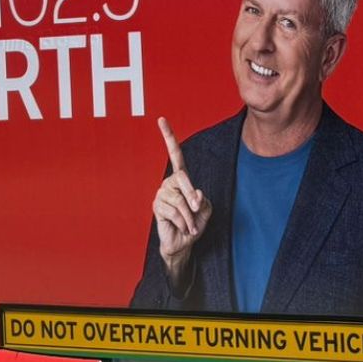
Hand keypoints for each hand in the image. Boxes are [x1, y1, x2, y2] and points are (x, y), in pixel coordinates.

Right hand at [152, 117, 212, 287]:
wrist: (184, 242)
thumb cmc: (195, 222)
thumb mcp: (205, 209)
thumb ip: (202, 200)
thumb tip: (193, 195)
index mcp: (181, 178)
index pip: (175, 154)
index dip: (168, 137)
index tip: (161, 119)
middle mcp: (169, 182)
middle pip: (182, 179)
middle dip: (193, 197)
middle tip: (198, 210)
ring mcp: (161, 194)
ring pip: (180, 200)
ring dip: (190, 216)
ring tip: (191, 225)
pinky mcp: (157, 207)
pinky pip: (174, 212)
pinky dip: (184, 222)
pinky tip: (183, 227)